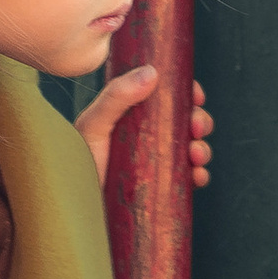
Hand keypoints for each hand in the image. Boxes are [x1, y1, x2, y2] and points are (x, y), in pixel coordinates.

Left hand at [74, 69, 211, 194]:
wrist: (74, 206)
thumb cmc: (77, 163)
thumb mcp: (94, 125)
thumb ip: (116, 96)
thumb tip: (152, 73)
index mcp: (132, 116)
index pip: (166, 97)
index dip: (186, 93)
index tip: (196, 95)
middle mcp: (147, 137)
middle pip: (185, 122)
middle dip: (200, 121)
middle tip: (197, 127)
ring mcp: (155, 162)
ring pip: (192, 149)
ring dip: (203, 148)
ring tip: (196, 154)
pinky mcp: (160, 187)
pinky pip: (188, 179)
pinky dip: (200, 175)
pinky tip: (197, 176)